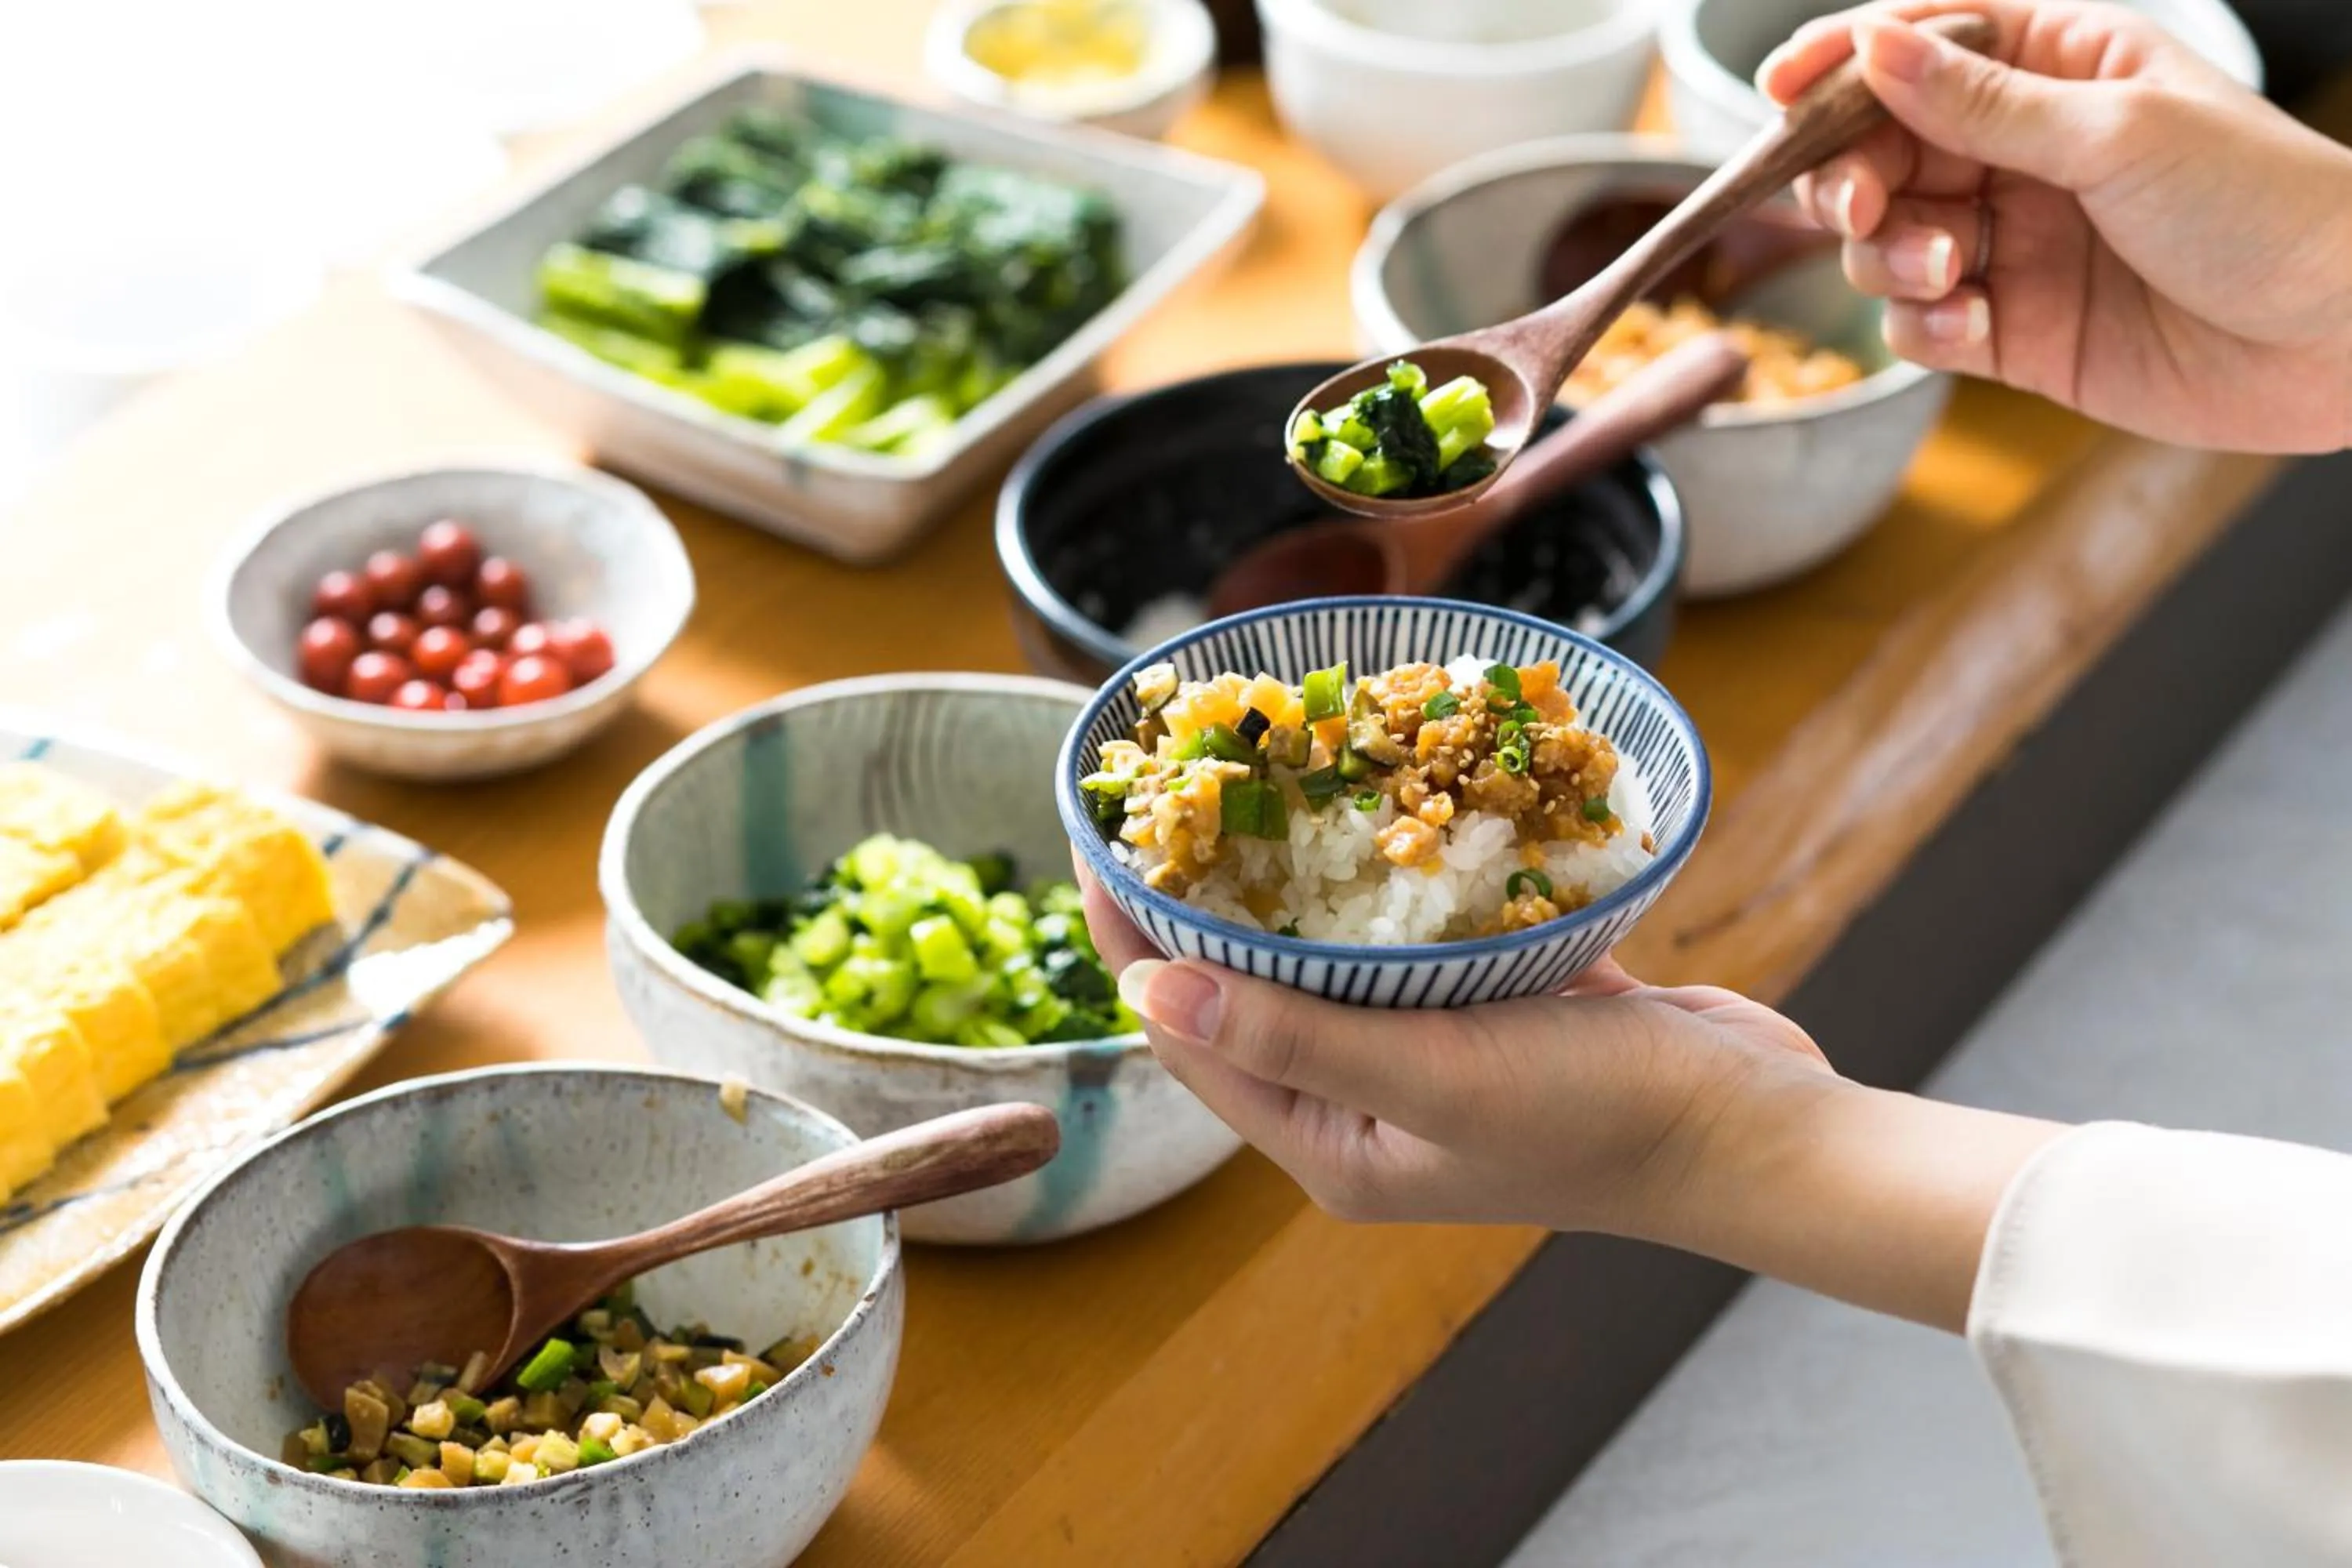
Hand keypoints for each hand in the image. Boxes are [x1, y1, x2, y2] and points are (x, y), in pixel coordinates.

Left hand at [1080, 870, 2063, 1329]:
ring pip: (1328, 956)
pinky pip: (1409, 937)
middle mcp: (1365, 1103)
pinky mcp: (1491, 1010)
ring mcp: (1431, 1054)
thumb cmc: (1598, 1118)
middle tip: (1163, 793)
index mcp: (1330, 1141)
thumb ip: (1293, 1032)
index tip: (1094, 839)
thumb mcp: (1434, 1073)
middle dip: (1201, 896)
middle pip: (1249, 987)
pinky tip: (1365, 803)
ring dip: (1288, 878)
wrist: (1755, 1125)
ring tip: (1242, 782)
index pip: (1194, 1032)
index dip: (1133, 938)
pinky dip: (1383, 877)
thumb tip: (1148, 988)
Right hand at [1761, 1, 2351, 452]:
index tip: (1777, 90)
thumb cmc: (2264, 205)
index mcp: (2058, 68)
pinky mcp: (2015, 329)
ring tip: (1951, 271)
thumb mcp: (2114, 132)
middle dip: (1855, 179)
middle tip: (1866, 209)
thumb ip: (1980, 103)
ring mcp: (2015, 241)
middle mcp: (2025, 150)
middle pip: (1882, 151)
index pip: (1922, 45)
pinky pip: (1922, 324)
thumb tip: (1873, 45)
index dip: (1841, 63)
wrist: (2342, 335)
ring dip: (1892, 259)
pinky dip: (1924, 324)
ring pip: (1888, 243)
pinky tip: (1969, 321)